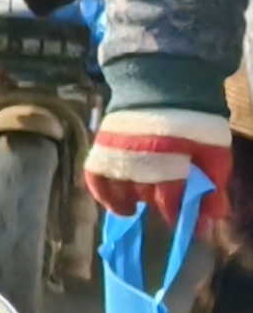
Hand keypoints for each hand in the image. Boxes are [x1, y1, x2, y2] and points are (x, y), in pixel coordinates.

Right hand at [84, 118, 232, 233]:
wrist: (163, 88)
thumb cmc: (194, 125)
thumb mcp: (215, 153)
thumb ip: (213, 185)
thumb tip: (210, 219)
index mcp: (170, 161)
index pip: (171, 201)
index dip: (179, 215)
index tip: (185, 223)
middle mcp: (139, 161)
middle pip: (147, 197)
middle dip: (160, 206)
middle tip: (167, 208)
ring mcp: (117, 155)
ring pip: (121, 192)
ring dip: (131, 203)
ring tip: (139, 207)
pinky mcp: (102, 150)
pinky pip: (96, 181)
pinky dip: (104, 196)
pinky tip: (119, 204)